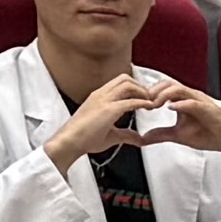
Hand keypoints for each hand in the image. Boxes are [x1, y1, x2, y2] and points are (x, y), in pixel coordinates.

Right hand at [51, 63, 185, 164]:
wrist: (69, 142)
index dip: (135, 88)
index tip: (145, 97)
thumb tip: (139, 139)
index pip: (120, 83)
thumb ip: (126, 134)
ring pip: (128, 84)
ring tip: (152, 102)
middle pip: (125, 78)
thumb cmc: (83, 139)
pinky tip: (150, 107)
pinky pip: (130, 101)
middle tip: (151, 98)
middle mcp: (100, 95)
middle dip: (141, 86)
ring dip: (143, 92)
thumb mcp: (110, 135)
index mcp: (98, 98)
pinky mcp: (108, 110)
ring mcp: (104, 100)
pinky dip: (143, 102)